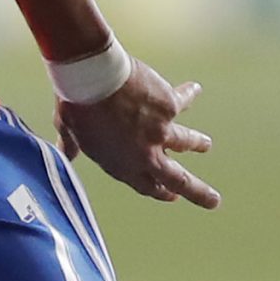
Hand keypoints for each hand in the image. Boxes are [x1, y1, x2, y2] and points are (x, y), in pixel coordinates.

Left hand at [54, 58, 219, 209]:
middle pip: (178, 180)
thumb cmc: (75, 105)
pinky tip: (195, 89)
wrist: (92, 79)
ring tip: (206, 145)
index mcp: (120, 164)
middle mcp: (144, 154)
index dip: (159, 192)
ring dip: (198, 144)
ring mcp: (160, 131)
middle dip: (198, 193)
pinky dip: (189, 94)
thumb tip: (65, 154)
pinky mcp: (170, 106)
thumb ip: (72, 146)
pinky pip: (184, 100)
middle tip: (214, 201)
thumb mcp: (69, 130)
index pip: (146, 185)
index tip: (171, 196)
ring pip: (187, 143)